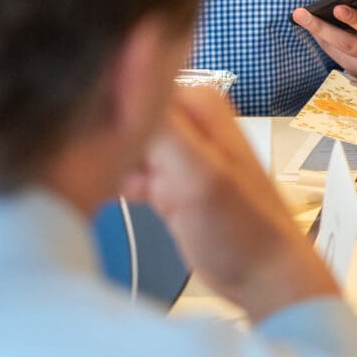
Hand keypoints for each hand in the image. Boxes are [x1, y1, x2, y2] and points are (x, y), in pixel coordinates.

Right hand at [119, 88, 338, 321]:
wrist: (263, 277)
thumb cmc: (242, 228)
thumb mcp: (196, 173)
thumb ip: (159, 127)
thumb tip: (118, 78)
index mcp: (197, 101)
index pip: (127, 82)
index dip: (103, 110)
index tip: (93, 141)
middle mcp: (186, 117)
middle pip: (118, 112)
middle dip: (102, 140)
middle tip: (110, 171)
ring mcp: (175, 149)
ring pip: (117, 142)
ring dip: (105, 164)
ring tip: (122, 187)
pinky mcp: (165, 180)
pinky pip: (123, 169)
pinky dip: (114, 183)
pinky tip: (121, 198)